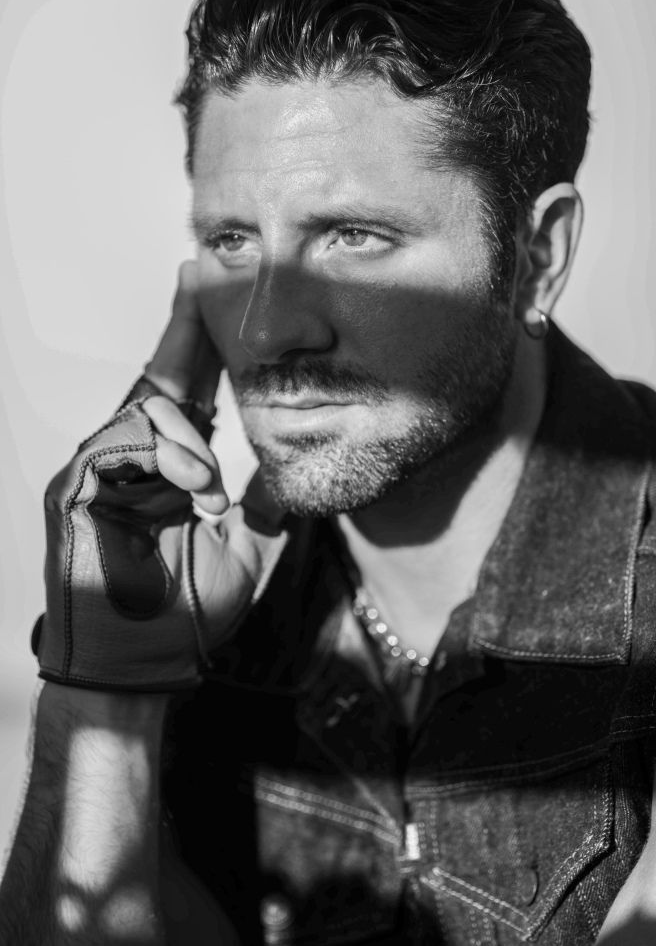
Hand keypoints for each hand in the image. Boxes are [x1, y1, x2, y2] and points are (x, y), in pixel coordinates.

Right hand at [33, 261, 287, 691]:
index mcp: (173, 468)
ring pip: (143, 412)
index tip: (209, 285)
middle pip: (160, 381)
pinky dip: (161, 460)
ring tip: (208, 487)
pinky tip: (192, 487)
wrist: (147, 664)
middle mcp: (135, 460)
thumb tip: (290, 464)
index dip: (199, 340)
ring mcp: (102, 472)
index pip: (187, 391)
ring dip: (187, 440)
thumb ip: (265, 501)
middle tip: (200, 281)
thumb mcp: (247, 546)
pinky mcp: (77, 489)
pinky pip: (118, 446)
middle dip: (186, 334)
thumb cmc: (191, 611)